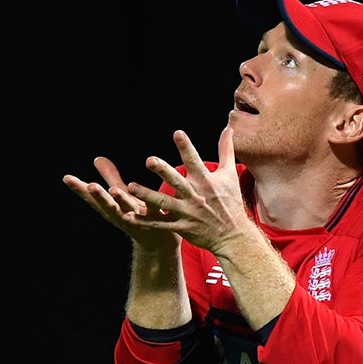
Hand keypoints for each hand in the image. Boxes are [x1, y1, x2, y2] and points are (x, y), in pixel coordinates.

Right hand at [62, 155, 176, 251]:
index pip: (93, 199)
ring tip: (113, 191)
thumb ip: (111, 178)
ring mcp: (139, 220)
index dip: (80, 190)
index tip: (67, 178)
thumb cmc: (139, 217)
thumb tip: (97, 158)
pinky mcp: (158, 220)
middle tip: (89, 186)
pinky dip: (149, 207)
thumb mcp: (123, 197)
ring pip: (128, 211)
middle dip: (99, 197)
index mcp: (113, 209)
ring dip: (120, 202)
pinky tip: (146, 200)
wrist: (160, 245)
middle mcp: (122, 216)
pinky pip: (153, 212)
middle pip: (108, 207)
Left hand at [120, 127, 258, 258]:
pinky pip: (160, 224)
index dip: (186, 147)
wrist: (233, 235)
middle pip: (176, 181)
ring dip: (147, 195)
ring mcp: (187, 212)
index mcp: (206, 180)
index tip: (177, 133)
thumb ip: (226, 150)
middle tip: (149, 160)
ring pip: (164, 203)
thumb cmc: (230, 202)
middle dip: (163, 170)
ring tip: (130, 187)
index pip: (194, 160)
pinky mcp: (182, 227)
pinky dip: (145, 221)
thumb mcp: (230, 175)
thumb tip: (228, 128)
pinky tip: (129, 215)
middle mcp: (195, 195)